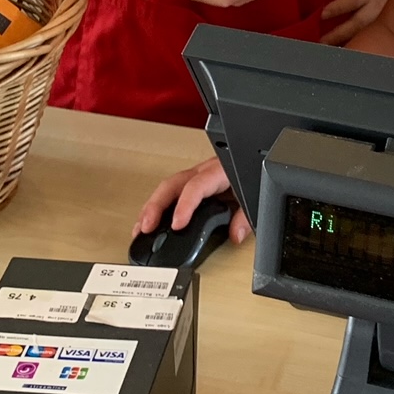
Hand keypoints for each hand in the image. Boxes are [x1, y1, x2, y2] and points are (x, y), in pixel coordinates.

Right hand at [133, 157, 250, 244]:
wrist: (251, 159)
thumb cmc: (249, 172)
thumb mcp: (252, 195)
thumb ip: (245, 216)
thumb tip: (236, 234)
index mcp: (217, 171)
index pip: (195, 187)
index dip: (185, 206)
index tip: (177, 224)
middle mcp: (201, 171)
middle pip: (171, 185)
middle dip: (156, 206)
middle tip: (146, 227)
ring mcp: (193, 176)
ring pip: (166, 188)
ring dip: (151, 209)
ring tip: (140, 230)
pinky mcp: (189, 183)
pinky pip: (169, 193)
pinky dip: (156, 209)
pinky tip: (148, 223)